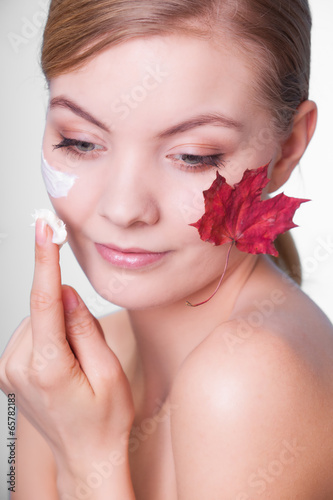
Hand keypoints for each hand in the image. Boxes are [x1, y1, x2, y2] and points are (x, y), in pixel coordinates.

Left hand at [0, 219, 133, 472]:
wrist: (86, 455)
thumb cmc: (104, 420)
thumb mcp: (109, 371)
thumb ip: (84, 327)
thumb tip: (67, 292)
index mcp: (48, 368)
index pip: (44, 302)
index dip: (45, 261)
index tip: (44, 230)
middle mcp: (19, 367)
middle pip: (46, 311)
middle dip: (70, 317)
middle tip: (90, 352)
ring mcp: (10, 370)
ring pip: (38, 320)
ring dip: (60, 330)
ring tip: (78, 364)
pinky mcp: (9, 370)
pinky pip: (32, 333)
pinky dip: (50, 338)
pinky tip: (64, 363)